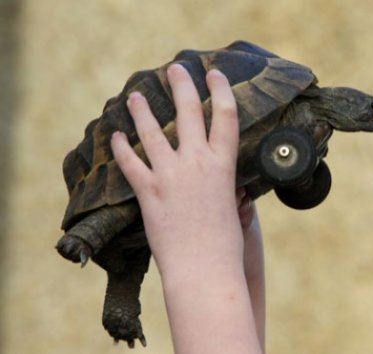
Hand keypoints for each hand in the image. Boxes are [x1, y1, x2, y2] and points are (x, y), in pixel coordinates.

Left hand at [110, 64, 261, 352]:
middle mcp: (197, 163)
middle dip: (182, 85)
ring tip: (134, 96)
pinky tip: (115, 136)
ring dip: (142, 111)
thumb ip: (236, 198)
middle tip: (175, 68)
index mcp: (224, 166)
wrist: (203, 270)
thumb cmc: (226, 247)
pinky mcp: (148, 192)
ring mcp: (170, 176)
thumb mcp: (237, 215)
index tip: (215, 74)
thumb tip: (240, 194)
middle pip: (189, 112)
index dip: (221, 91)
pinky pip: (130, 163)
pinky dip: (121, 148)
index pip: (225, 117)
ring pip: (153, 132)